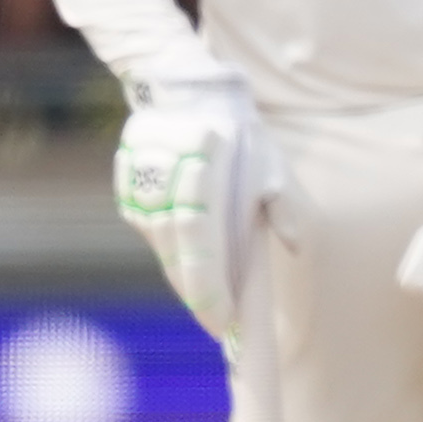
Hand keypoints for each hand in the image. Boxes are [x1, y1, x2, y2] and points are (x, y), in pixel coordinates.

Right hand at [116, 59, 279, 344]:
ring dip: (187, 279)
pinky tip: (193, 270)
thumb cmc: (238, 134)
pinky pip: (153, 237)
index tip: (225, 323)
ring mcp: (139, 191)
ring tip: (212, 303)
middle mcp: (162, 186)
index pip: (200, 245)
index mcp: (200, 174)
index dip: (209, 290)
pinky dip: (174, 257)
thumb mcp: (270, 164)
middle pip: (177, 256)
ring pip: (163, 251)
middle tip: (221, 325)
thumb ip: (285, 205)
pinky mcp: (128, 195)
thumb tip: (294, 247)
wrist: (186, 95)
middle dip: (199, 296)